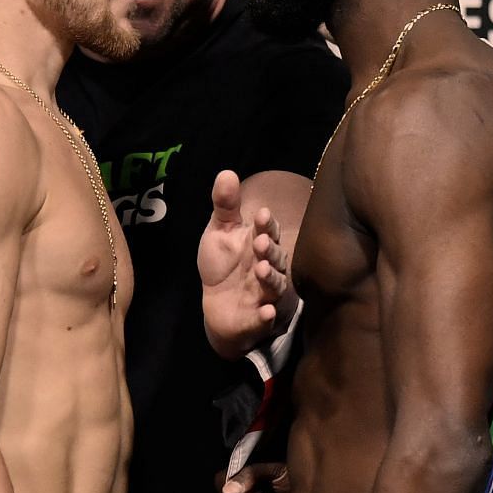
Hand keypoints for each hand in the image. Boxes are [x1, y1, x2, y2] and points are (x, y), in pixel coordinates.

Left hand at [199, 170, 294, 358]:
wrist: (218, 308)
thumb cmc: (224, 266)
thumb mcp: (220, 233)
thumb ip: (225, 206)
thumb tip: (227, 172)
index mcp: (260, 245)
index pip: (267, 231)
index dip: (265, 225)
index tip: (260, 215)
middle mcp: (269, 268)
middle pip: (275, 258)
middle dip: (270, 250)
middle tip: (261, 242)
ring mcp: (266, 295)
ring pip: (274, 286)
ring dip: (271, 278)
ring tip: (262, 270)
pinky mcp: (258, 319)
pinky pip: (265, 319)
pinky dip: (266, 316)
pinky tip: (265, 312)